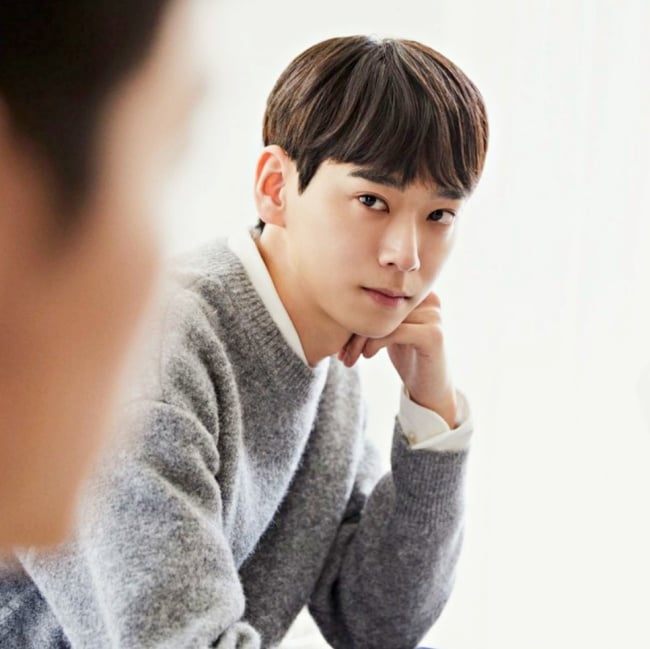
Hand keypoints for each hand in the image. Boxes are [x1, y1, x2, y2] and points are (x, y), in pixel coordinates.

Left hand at [338, 292, 456, 427]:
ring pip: (385, 320)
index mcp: (417, 291)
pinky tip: (367, 356)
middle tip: (341, 352)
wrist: (430, 388)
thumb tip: (339, 299)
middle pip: (381, 306)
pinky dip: (375, 343)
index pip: (378, 295)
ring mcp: (433, 315)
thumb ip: (377, 311)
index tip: (339, 338)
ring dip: (361, 340)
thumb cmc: (407, 356)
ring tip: (350, 357)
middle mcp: (429, 298)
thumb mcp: (389, 329)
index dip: (355, 313)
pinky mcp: (433, 335)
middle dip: (356, 329)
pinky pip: (395, 332)